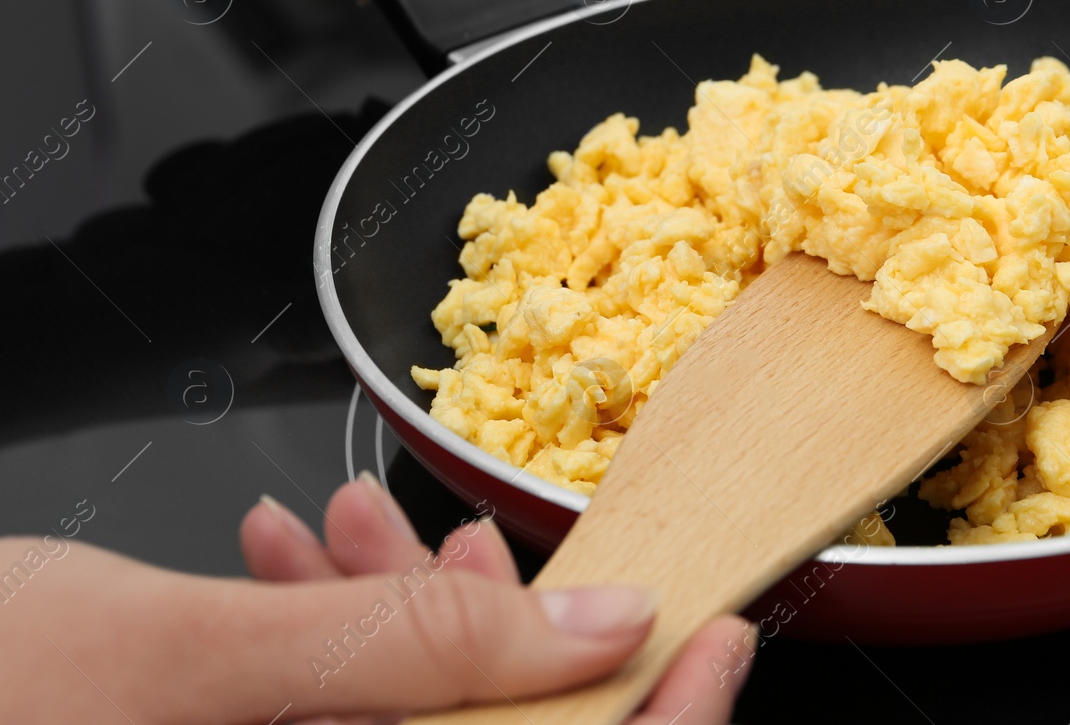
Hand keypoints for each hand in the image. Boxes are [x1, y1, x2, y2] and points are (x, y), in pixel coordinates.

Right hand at [0, 474, 753, 723]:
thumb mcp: (189, 659)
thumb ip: (411, 648)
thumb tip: (602, 626)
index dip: (666, 723)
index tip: (724, 633)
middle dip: (493, 634)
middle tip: (470, 541)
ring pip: (402, 716)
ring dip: (387, 615)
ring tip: (341, 521)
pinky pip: (322, 708)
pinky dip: (316, 637)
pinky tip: (281, 559)